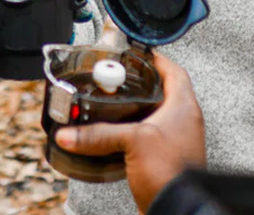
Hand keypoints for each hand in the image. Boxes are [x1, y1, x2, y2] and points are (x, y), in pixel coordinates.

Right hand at [55, 52, 204, 212]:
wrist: (178, 208)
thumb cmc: (171, 174)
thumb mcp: (132, 142)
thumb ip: (98, 134)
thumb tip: (70, 133)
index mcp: (184, 108)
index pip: (174, 72)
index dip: (156, 59)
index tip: (139, 53)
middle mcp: (183, 122)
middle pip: (164, 92)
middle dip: (142, 83)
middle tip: (123, 77)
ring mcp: (175, 141)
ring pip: (155, 115)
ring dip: (137, 108)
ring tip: (116, 104)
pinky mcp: (164, 158)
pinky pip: (148, 137)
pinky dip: (133, 131)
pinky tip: (118, 135)